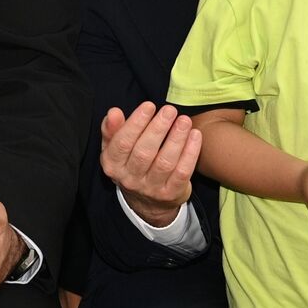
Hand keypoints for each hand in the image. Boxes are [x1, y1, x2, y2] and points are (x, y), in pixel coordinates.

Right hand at [100, 102, 199, 227]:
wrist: (147, 202)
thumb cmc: (131, 163)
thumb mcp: (116, 148)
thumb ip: (112, 129)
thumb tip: (113, 112)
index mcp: (113, 165)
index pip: (122, 143)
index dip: (135, 123)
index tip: (149, 105)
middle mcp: (130, 179)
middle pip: (144, 153)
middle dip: (158, 129)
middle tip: (170, 110)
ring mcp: (151, 189)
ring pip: (165, 162)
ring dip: (176, 139)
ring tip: (184, 120)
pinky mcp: (171, 194)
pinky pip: (182, 172)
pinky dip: (190, 153)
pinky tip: (195, 135)